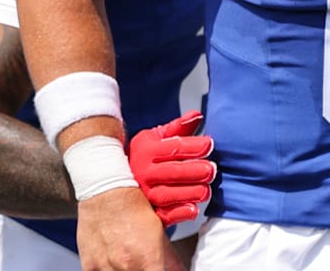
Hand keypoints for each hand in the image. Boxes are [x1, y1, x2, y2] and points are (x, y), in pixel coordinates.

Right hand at [77, 187, 185, 269]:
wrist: (106, 192)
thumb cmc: (133, 207)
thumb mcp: (158, 232)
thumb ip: (170, 258)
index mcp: (148, 260)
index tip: (157, 270)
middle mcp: (127, 267)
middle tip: (142, 263)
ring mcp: (105, 268)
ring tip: (127, 259)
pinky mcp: (88, 266)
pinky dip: (107, 270)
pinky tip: (111, 261)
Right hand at [128, 110, 215, 224]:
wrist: (117, 179)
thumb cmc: (145, 155)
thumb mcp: (157, 137)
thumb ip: (178, 127)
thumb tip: (197, 114)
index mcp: (146, 151)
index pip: (172, 148)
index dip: (193, 146)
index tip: (210, 144)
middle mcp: (142, 172)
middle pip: (170, 172)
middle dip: (193, 171)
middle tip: (211, 170)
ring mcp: (143, 194)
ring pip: (166, 195)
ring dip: (188, 193)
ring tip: (206, 190)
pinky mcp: (147, 212)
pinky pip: (161, 215)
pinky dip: (178, 214)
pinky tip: (193, 210)